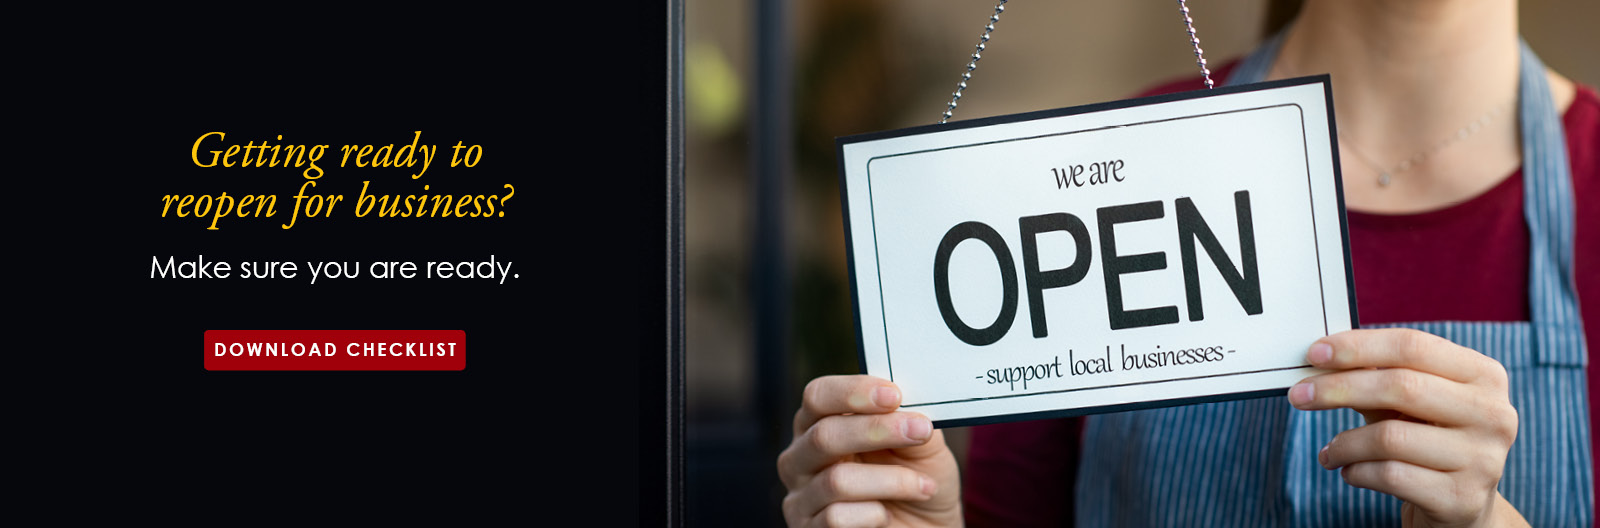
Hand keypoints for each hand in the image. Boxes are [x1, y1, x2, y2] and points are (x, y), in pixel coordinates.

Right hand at [777, 375, 961, 526]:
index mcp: (819, 424)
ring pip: (837, 480)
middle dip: (877, 430)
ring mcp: (801, 497)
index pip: (818, 396)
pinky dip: (874, 514)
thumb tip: (905, 405)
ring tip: (923, 485)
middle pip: (823, 435)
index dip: (853, 392)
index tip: (894, 395)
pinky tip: (887, 515)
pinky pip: (837, 517)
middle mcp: (801, 457)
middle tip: (920, 431)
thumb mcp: (921, 445)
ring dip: (891, 480)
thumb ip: (909, 419)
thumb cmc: (916, 480)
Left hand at [1289, 329, 1528, 526]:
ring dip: (1344, 443)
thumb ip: (1377, 375)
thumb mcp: (1409, 404)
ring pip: (1390, 437)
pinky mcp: (1463, 499)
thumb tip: (1321, 355)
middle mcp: (1494, 414)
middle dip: (1338, 389)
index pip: (1413, 346)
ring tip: (1330, 451)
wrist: (1461, 508)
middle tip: (1298, 396)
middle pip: (1401, 386)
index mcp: (1484, 375)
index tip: (1314, 353)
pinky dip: (1356, 471)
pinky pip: (1390, 476)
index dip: (1358, 347)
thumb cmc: (1427, 441)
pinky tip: (1349, 471)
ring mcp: (1484, 459)